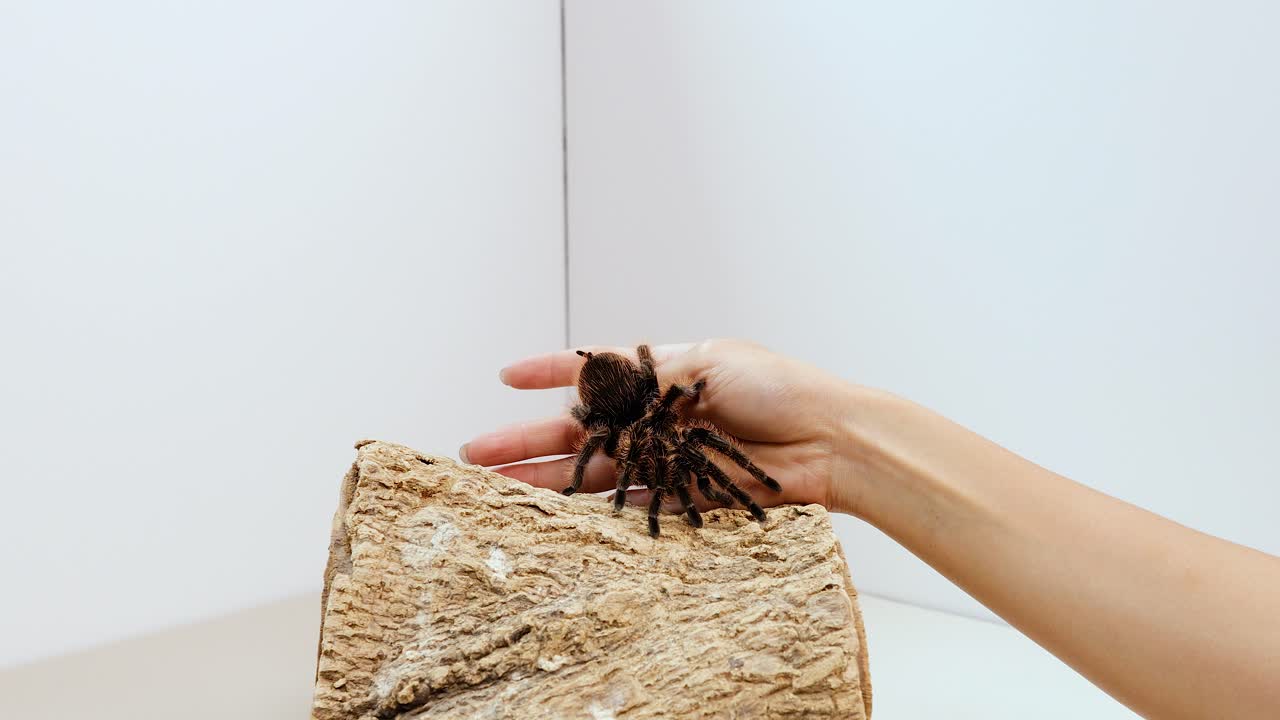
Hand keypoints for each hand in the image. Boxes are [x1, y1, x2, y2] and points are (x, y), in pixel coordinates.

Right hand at [460, 339, 862, 514]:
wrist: (830, 440)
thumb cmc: (776, 387)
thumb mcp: (707, 361)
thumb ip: (648, 375)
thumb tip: (591, 385)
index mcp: (663, 374)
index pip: (595, 371)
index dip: (549, 372)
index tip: (505, 376)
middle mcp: (659, 416)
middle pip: (581, 430)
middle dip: (528, 440)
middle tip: (477, 454)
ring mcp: (669, 457)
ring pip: (596, 471)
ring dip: (549, 479)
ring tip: (501, 489)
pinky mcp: (685, 495)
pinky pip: (631, 504)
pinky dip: (594, 511)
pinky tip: (556, 515)